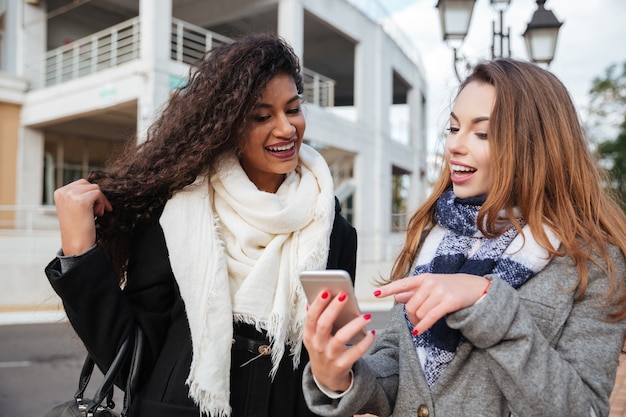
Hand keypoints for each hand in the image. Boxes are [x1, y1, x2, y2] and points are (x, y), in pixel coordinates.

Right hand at [53, 179, 112, 255]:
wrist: (76, 243)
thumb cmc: (77, 227)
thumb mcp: (72, 207)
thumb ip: (78, 195)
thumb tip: (93, 187)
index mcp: (59, 192)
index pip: (81, 183)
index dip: (90, 193)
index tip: (94, 206)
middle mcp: (64, 192)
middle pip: (88, 184)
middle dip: (96, 196)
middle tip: (97, 211)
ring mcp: (72, 195)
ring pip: (95, 188)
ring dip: (100, 200)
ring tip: (96, 213)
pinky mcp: (82, 200)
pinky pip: (98, 194)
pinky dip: (102, 203)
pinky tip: (98, 214)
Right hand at [303, 289, 374, 391]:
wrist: (326, 377)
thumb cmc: (322, 350)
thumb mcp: (313, 337)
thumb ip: (314, 320)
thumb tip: (312, 299)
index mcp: (309, 335)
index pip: (311, 317)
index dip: (318, 304)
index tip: (326, 291)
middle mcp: (318, 345)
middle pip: (324, 324)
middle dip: (334, 308)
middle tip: (344, 295)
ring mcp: (330, 355)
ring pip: (341, 338)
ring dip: (354, 325)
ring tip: (366, 316)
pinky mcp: (342, 364)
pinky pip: (356, 352)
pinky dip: (365, 342)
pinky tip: (372, 333)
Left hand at [374, 273, 488, 334]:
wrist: (477, 287)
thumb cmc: (452, 287)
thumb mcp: (432, 287)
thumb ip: (414, 292)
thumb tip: (397, 297)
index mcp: (424, 278)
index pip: (402, 283)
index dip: (388, 289)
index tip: (375, 294)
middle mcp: (430, 282)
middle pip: (410, 305)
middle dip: (410, 317)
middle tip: (415, 322)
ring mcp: (440, 291)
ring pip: (420, 312)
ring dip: (419, 322)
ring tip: (422, 325)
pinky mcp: (449, 301)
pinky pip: (430, 316)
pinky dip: (423, 326)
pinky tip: (419, 332)